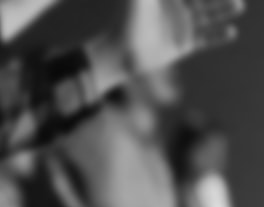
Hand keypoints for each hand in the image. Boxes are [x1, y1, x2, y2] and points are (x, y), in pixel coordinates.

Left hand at [88, 0, 243, 95]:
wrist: (118, 53)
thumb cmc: (126, 21)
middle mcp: (177, 10)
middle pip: (204, 0)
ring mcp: (180, 28)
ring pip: (209, 16)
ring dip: (224, 10)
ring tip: (237, 7)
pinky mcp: (182, 46)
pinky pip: (205, 39)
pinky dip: (218, 36)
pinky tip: (229, 32)